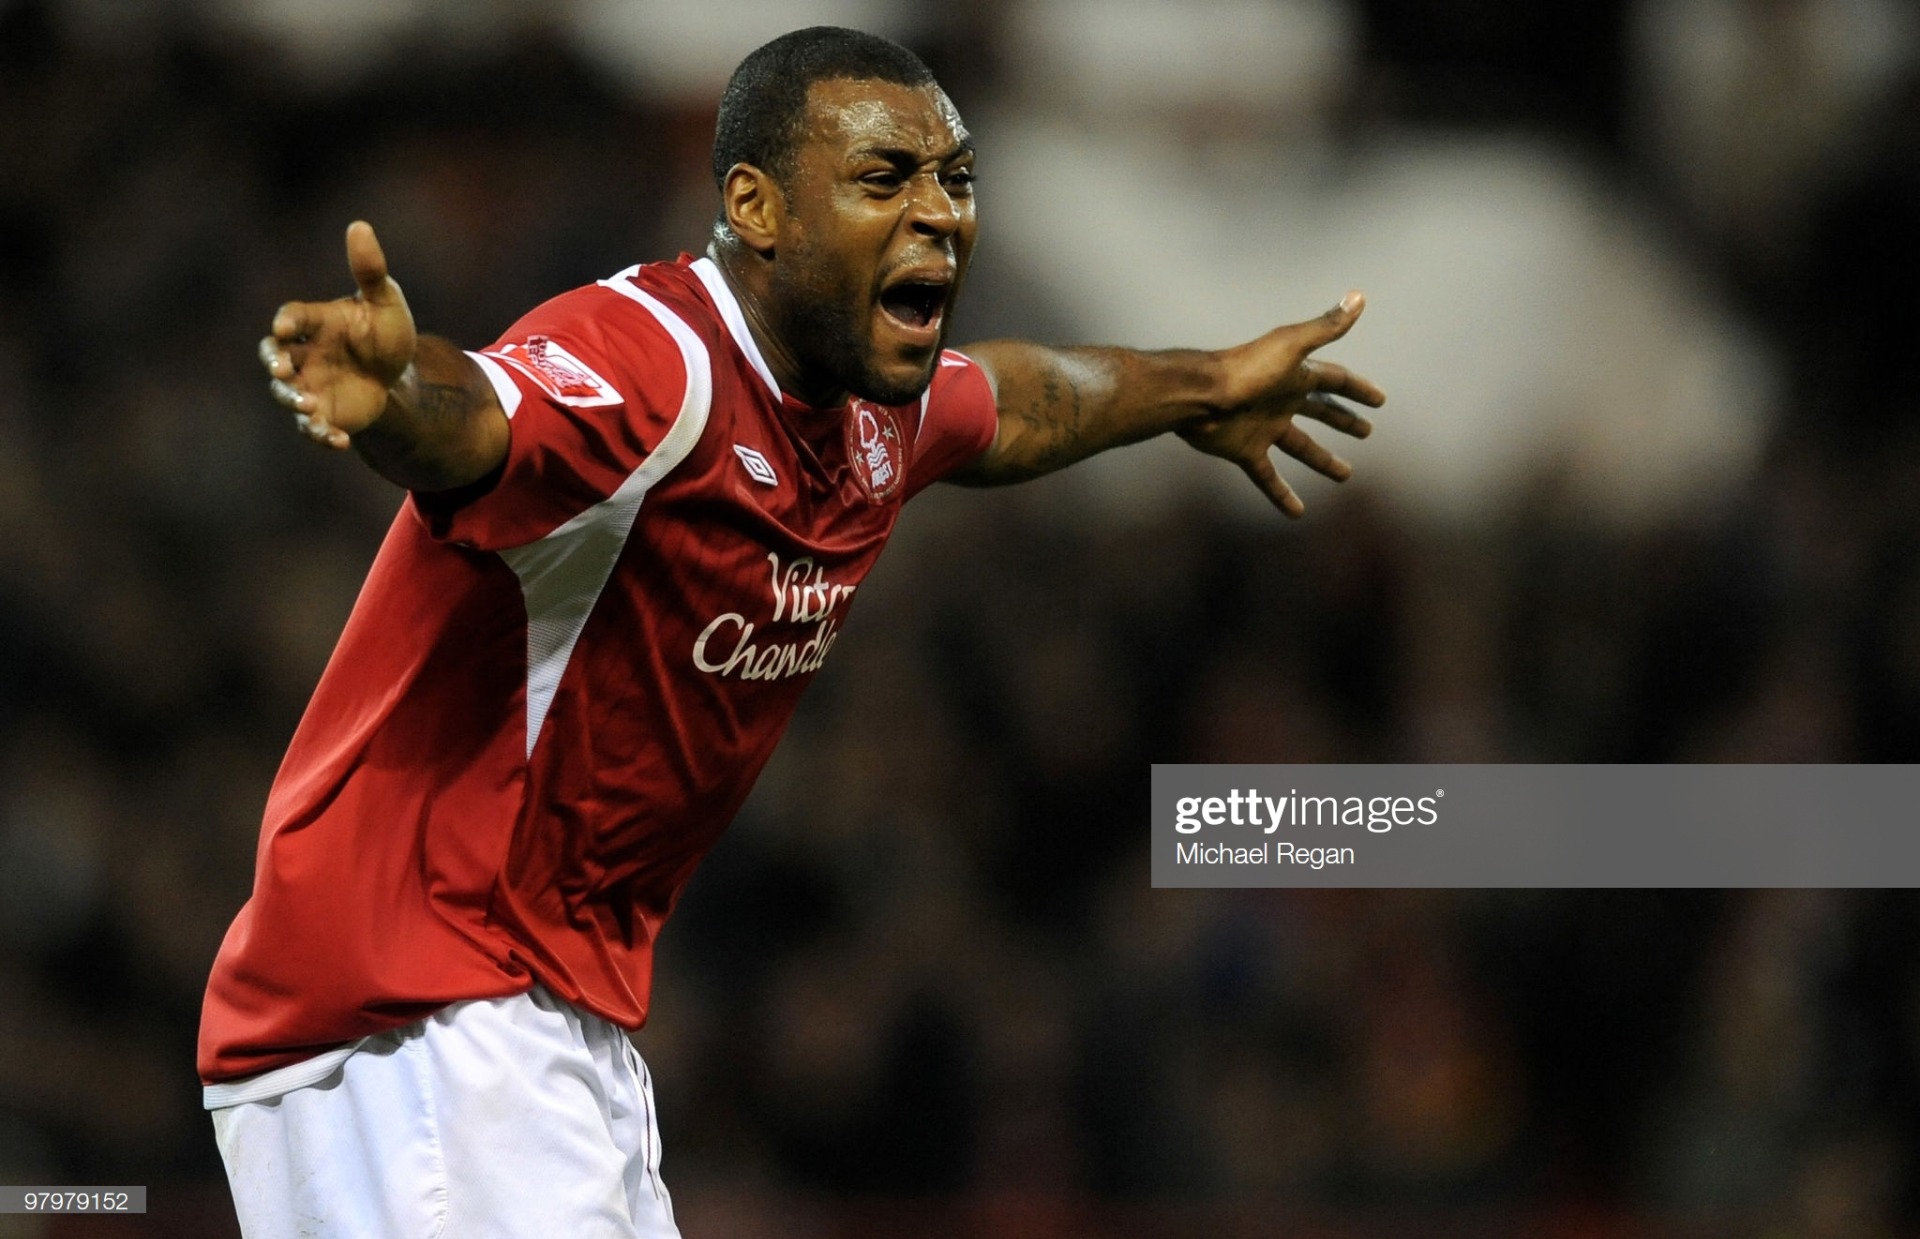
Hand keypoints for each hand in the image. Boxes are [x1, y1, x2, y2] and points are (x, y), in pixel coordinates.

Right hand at [258, 221, 417, 449]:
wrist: (398, 374)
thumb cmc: (384, 331)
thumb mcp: (385, 301)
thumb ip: (369, 270)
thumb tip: (359, 225)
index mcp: (315, 323)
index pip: (293, 318)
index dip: (287, 322)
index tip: (285, 327)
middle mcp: (304, 354)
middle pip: (275, 357)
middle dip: (274, 363)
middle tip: (282, 370)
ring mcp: (310, 385)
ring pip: (288, 394)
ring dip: (293, 401)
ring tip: (308, 407)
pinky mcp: (323, 413)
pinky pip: (313, 426)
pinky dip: (320, 433)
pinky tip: (336, 440)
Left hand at [1178, 291, 1385, 516]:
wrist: (1198, 395)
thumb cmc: (1244, 368)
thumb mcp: (1291, 346)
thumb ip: (1325, 327)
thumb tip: (1358, 297)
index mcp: (1294, 376)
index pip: (1334, 380)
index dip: (1357, 389)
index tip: (1380, 401)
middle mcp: (1281, 401)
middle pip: (1319, 412)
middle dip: (1343, 420)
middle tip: (1366, 432)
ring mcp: (1264, 427)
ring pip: (1300, 447)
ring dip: (1322, 461)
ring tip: (1345, 475)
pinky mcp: (1245, 450)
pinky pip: (1268, 477)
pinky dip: (1281, 494)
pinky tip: (1297, 512)